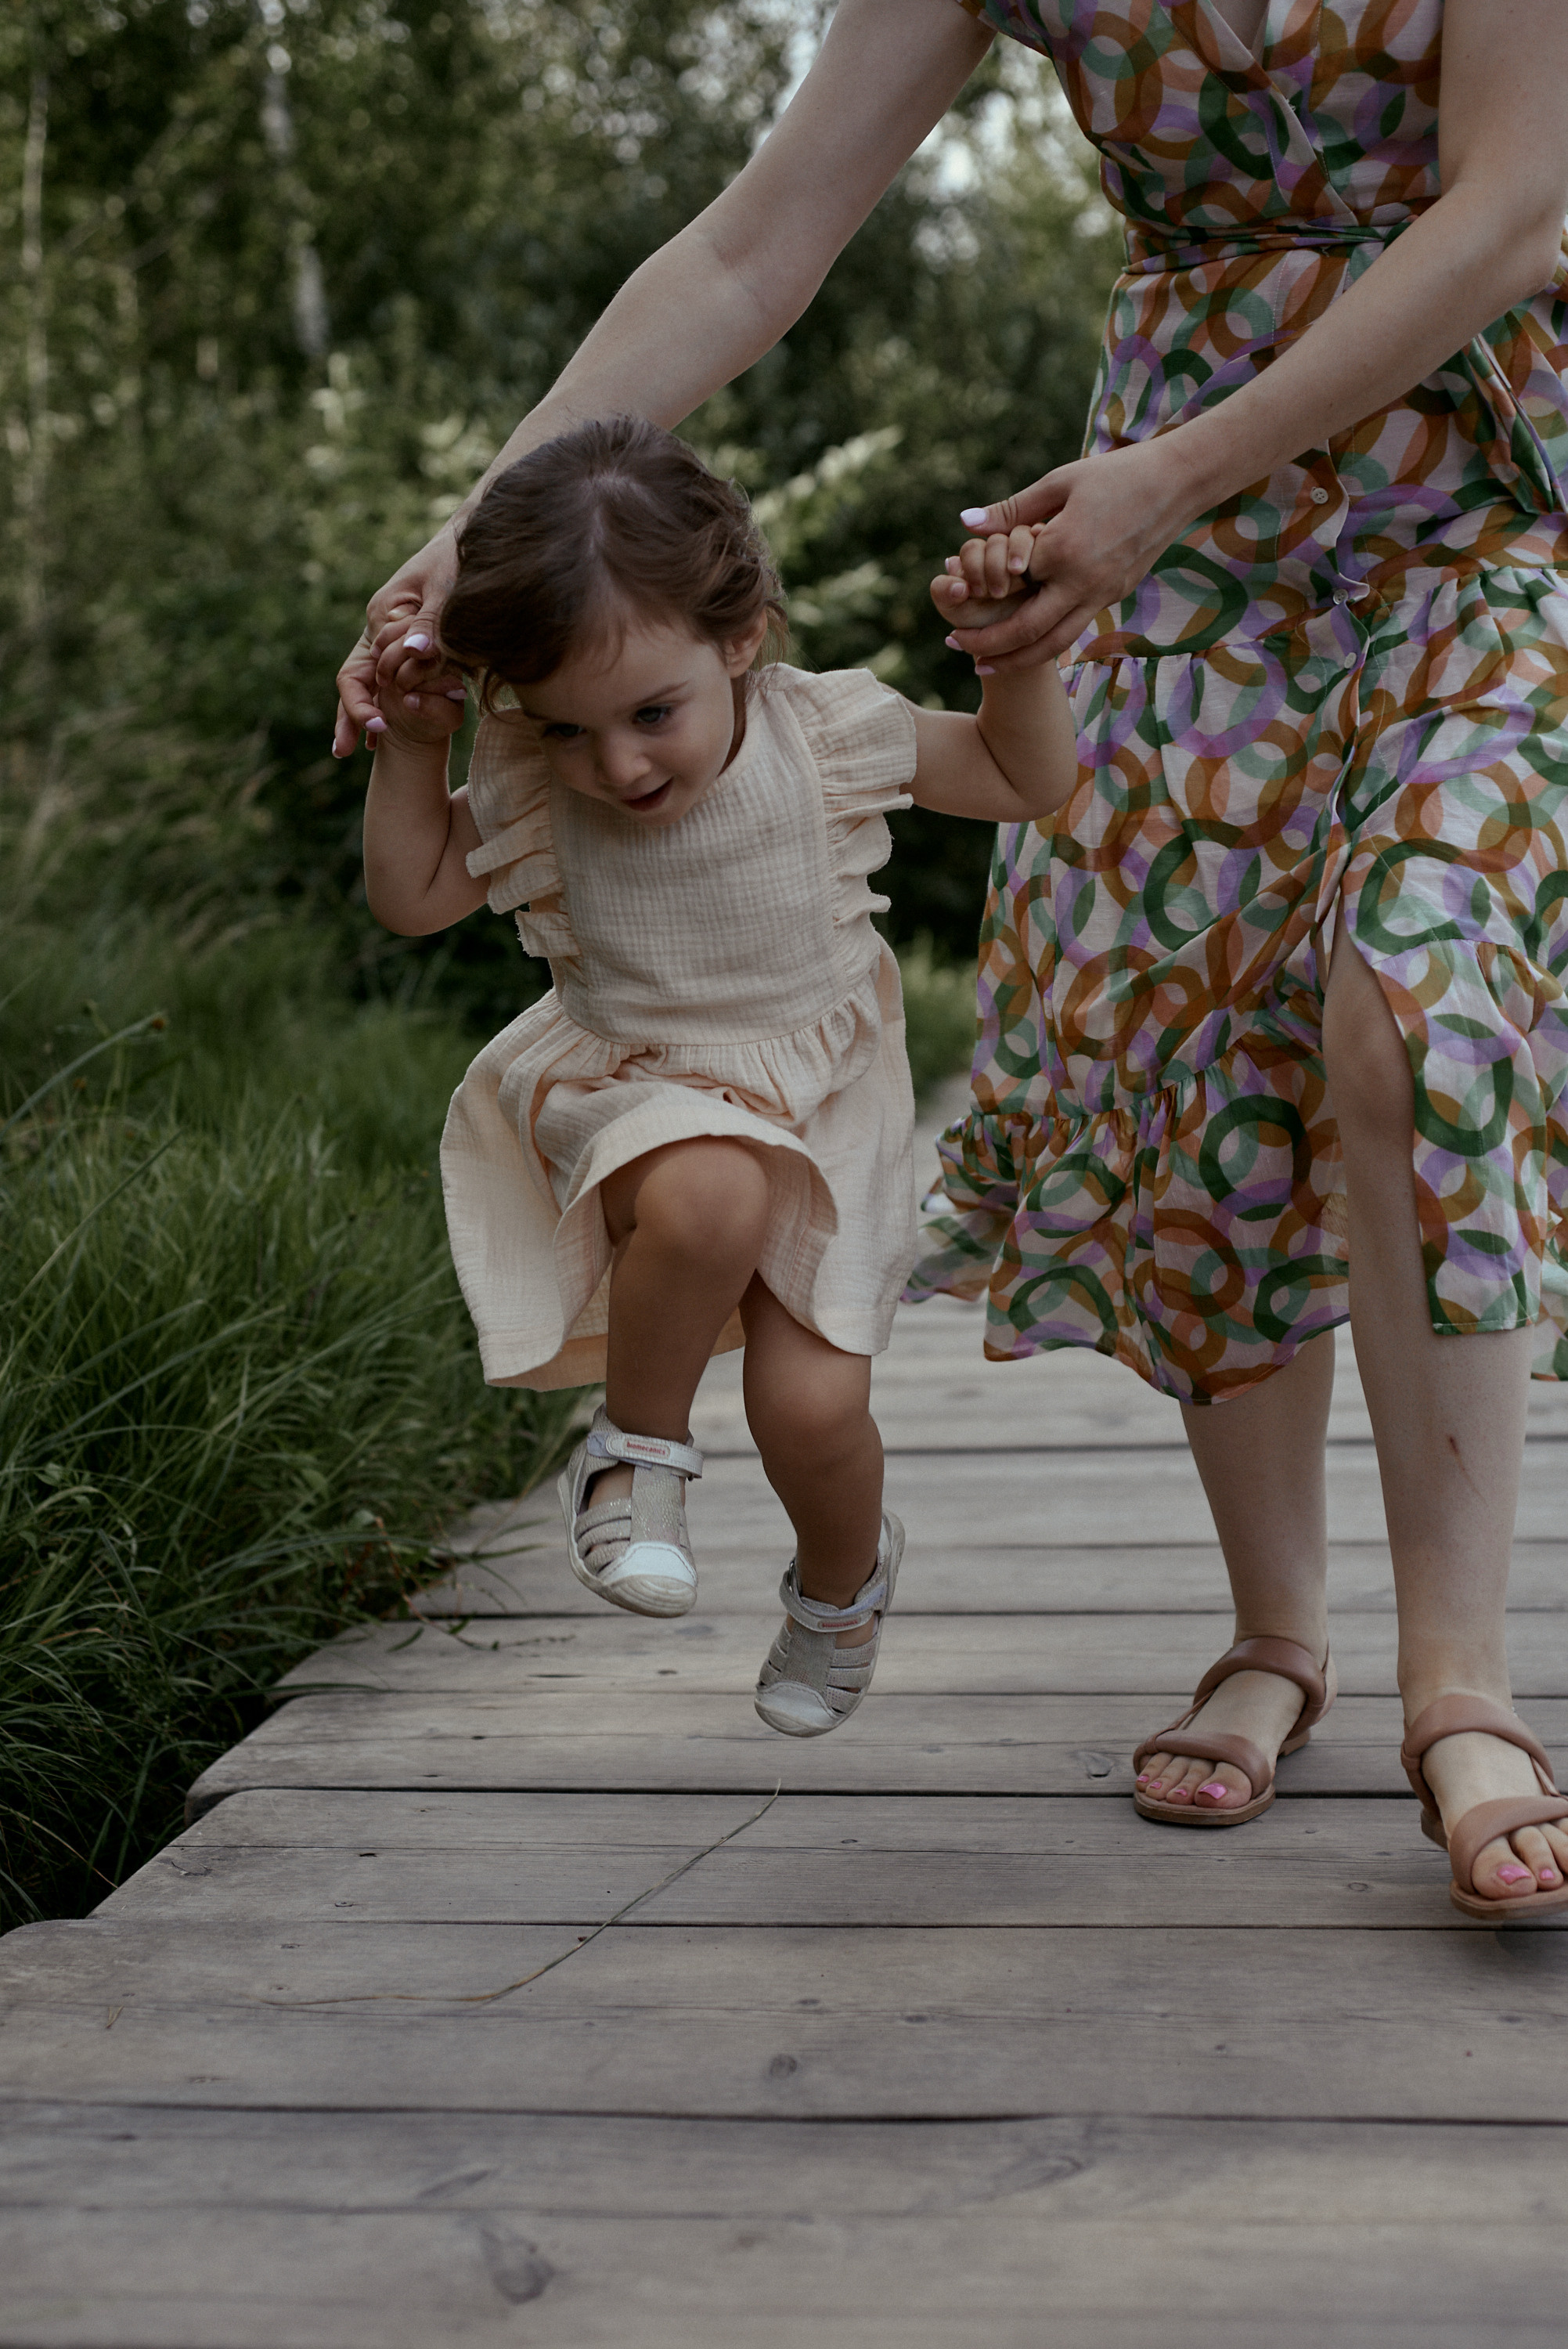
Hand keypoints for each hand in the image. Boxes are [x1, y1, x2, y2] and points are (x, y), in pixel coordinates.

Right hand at [333, 520, 462, 755]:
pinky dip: (382, 702)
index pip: (361, 667)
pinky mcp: (407, 639)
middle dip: (348, 713)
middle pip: (353, 676)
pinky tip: (381, 733)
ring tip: (352, 750)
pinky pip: (387, 676)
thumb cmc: (460, 559)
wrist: (470, 539)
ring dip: (359, 712)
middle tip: (345, 750)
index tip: (384, 726)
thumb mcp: (448, 589)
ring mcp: (389, 633)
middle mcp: (378, 625)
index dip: (367, 701)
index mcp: (381, 613)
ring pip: (367, 679)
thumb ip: (433, 622)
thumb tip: (415, 651)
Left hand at [946, 438, 1209, 671]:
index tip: (954, 595)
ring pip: (1054, 644)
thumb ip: (1012, 509)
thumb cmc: (1115, 474)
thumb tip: (966, 523)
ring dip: (1015, 659)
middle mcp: (1084, 581)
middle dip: (988, 645)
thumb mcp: (1060, 482)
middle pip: (1027, 631)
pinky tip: (1021, 640)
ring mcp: (1103, 594)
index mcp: (1064, 549)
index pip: (1009, 582)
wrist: (1178, 484)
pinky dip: (1043, 641)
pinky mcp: (1114, 597)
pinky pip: (1074, 628)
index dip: (979, 588)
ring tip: (983, 665)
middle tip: (955, 646)